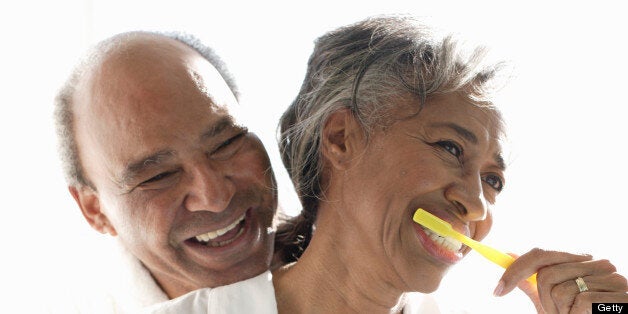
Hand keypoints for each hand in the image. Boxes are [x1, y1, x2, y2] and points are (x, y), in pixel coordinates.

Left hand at [493, 248, 627, 313]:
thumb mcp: (552, 301)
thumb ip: (533, 282)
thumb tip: (510, 256)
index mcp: (579, 260)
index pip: (539, 254)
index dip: (515, 271)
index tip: (497, 290)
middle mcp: (596, 263)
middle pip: (546, 273)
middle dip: (544, 299)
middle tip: (556, 313)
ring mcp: (611, 276)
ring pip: (560, 289)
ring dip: (560, 310)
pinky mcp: (619, 293)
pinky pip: (580, 301)